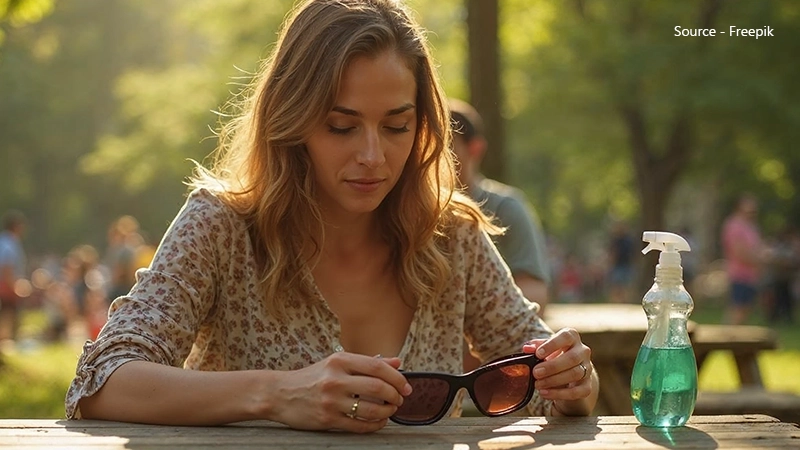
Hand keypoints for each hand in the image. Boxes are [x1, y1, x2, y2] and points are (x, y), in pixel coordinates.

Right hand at [268, 352, 411, 432]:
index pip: (377, 366)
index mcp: (339, 360)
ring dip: (387, 411)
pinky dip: (375, 425)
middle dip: (395, 395)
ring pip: (371, 409)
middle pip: (377, 387)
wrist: (280, 393)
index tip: (405, 386)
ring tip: (390, 410)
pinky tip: (379, 421)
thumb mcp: (337, 363)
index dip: (397, 377)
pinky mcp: (327, 419)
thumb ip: (367, 363)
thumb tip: (397, 363)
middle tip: (400, 399)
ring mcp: (330, 400)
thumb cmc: (312, 377)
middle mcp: (335, 379)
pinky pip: (359, 425)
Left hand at [522, 327, 596, 414]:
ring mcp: (587, 369)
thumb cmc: (554, 354)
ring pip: (575, 374)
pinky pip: (577, 391)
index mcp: (572, 337)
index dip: (552, 345)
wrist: (569, 370)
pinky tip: (545, 393)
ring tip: (538, 384)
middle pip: (572, 358)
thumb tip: (527, 348)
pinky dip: (560, 394)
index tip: (538, 354)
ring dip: (554, 380)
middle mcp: (583, 351)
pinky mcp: (587, 386)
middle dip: (552, 367)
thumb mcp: (544, 347)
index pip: (566, 337)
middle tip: (535, 373)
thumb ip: (535, 347)